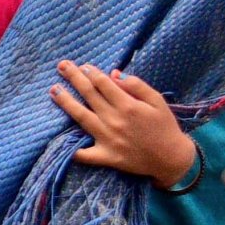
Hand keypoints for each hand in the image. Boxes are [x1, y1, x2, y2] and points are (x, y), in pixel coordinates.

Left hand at [50, 60, 197, 183]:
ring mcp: (108, 139)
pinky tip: (59, 141)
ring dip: (66, 102)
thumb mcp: (157, 100)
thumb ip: (136, 85)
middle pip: (89, 95)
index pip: (103, 84)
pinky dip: (73, 150)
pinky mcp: (106, 157)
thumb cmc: (165, 126)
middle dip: (74, 78)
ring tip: (54, 90)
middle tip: (62, 66)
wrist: (171, 158)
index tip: (83, 66)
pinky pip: (85, 155)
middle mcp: (114, 120)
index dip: (91, 72)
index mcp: (128, 105)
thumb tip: (114, 74)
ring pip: (81, 117)